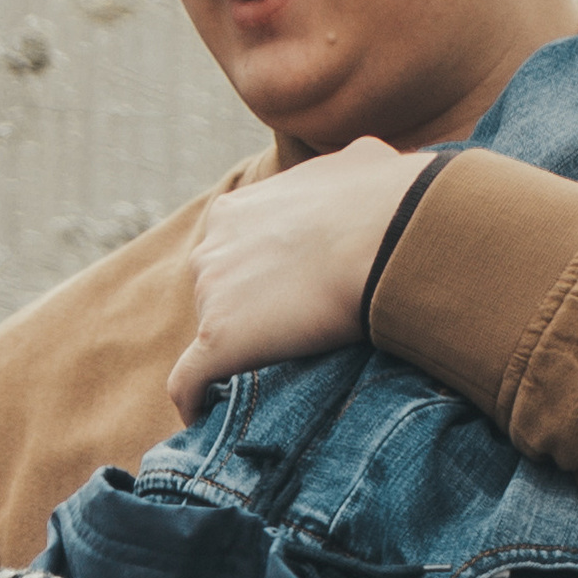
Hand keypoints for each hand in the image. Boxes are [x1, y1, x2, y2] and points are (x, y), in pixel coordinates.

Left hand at [167, 137, 438, 423]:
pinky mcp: (219, 340)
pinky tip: (207, 416)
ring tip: (282, 377)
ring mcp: (211, 294)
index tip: (292, 296)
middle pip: (217, 294)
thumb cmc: (384, 199)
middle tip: (295, 338)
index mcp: (236, 210)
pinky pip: (188, 381)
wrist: (388, 234)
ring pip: (214, 336)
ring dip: (239, 356)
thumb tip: (370, 166)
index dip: (260, 279)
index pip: (233, 253)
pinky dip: (195, 399)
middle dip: (248, 314)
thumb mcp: (363, 161)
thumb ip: (348, 169)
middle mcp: (212, 248)